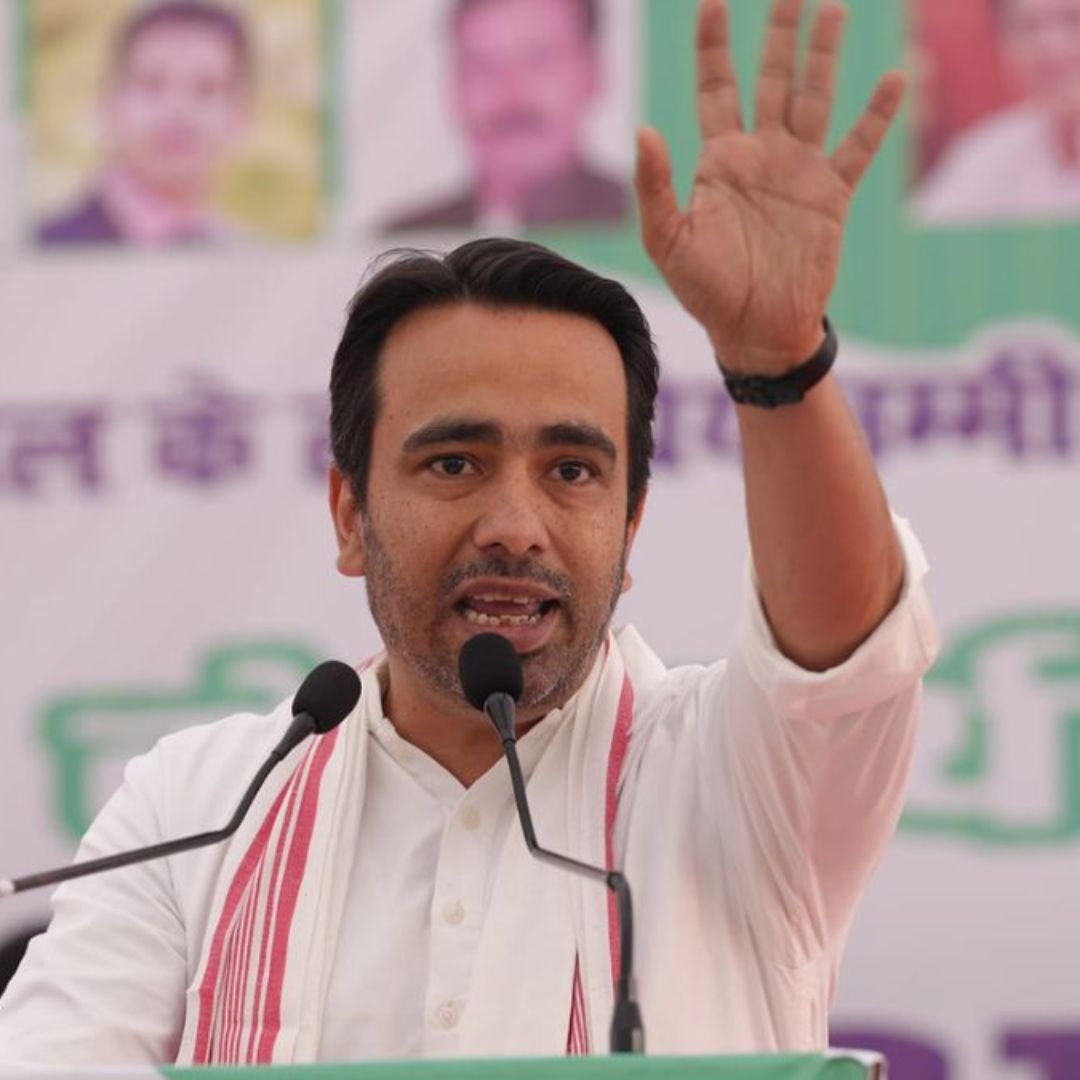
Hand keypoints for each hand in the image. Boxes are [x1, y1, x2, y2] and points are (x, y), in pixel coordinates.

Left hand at [635, 0, 905, 374]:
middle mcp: (761, 155)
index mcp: (719, 162)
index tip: (712, 2)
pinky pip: (858, 146)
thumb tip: (644, 130)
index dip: (713, 46)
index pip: (716, 88)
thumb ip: (655, 188)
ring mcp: (799, 171)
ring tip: (834, 9)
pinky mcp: (831, 195)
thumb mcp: (669, 243)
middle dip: (780, 32)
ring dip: (824, 54)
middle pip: (772, 78)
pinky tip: (896, 76)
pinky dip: (877, 115)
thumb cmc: (707, 292)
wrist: (757, 329)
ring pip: (815, 97)